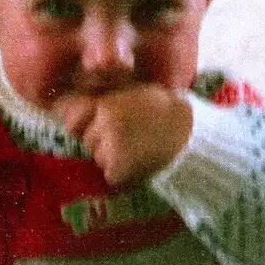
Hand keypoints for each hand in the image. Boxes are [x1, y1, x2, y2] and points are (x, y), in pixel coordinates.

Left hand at [55, 84, 192, 187]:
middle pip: (88, 141)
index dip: (86, 125)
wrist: (190, 135)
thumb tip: (80, 94)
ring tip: (137, 151)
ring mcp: (110, 149)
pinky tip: (139, 163)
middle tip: (128, 139)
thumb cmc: (166, 109)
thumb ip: (108, 93)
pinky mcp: (118, 170)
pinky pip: (110, 175)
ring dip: (111, 159)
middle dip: (101, 142)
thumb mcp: (135, 89)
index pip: (74, 120)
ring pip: (98, 159)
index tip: (99, 127)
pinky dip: (121, 174)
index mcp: (106, 106)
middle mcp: (103, 127)